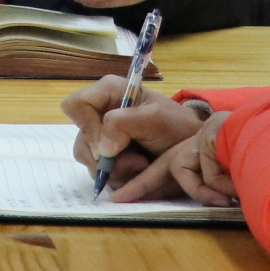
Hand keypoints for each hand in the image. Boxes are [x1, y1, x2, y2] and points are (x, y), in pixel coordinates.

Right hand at [60, 76, 235, 203]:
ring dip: (117, 170)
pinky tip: (139, 172)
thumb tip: (101, 149)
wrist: (194, 148)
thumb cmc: (178, 126)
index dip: (87, 127)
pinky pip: (100, 173)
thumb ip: (122, 124)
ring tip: (142, 166)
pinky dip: (120, 177)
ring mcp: (102, 137)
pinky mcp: (108, 157)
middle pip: (81, 140)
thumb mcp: (155, 119)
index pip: (75, 106)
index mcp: (107, 93)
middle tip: (137, 162)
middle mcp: (99, 113)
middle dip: (107, 158)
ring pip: (89, 161)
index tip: (108, 147)